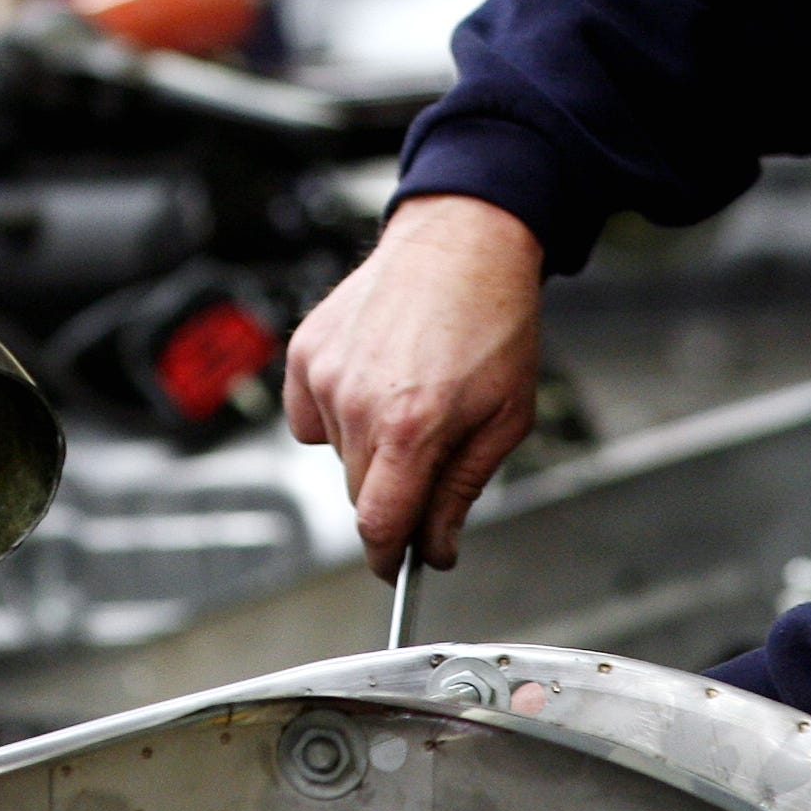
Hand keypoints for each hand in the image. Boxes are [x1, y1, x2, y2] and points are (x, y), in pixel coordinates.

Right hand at [284, 193, 544, 578]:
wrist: (461, 243)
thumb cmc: (493, 321)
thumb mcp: (506, 418)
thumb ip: (463, 490)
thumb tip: (436, 545)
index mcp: (412, 426)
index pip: (379, 523)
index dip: (388, 557)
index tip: (397, 566)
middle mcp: (357, 403)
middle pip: (359, 494)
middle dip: (394, 495)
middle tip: (432, 459)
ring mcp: (324, 376)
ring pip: (336, 455)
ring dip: (368, 450)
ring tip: (410, 399)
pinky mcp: (304, 352)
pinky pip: (309, 416)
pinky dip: (336, 414)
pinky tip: (375, 381)